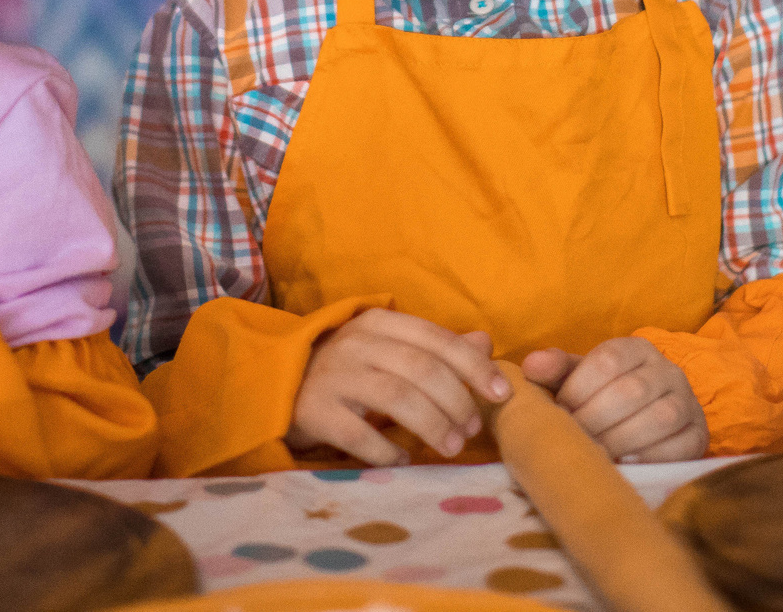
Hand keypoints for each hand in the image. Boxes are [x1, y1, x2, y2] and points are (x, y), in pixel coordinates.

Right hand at [288, 311, 508, 466]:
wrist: (281, 383)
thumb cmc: (349, 368)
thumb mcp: (391, 348)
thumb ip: (437, 347)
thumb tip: (485, 343)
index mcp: (380, 322)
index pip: (437, 338)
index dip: (474, 366)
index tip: (502, 395)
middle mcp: (357, 342)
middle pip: (421, 369)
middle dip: (456, 402)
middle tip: (472, 431)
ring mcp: (334, 376)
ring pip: (396, 398)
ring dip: (432, 426)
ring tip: (451, 448)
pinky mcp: (314, 411)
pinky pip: (359, 435)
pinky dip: (388, 451)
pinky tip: (404, 460)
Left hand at [520, 337, 707, 462]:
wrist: (646, 426)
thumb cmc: (602, 400)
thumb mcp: (579, 381)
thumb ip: (555, 371)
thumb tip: (531, 367)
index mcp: (636, 349)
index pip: (608, 359)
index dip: (579, 388)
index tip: (559, 412)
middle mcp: (668, 370)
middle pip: (632, 391)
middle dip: (595, 420)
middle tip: (573, 441)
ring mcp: (688, 402)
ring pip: (659, 418)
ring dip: (620, 440)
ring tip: (595, 454)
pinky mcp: (699, 435)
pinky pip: (680, 446)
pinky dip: (650, 457)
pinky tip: (626, 464)